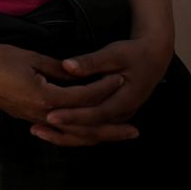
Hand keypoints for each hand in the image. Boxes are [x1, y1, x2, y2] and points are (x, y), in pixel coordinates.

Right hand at [0, 43, 128, 128]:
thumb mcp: (32, 58)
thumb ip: (59, 69)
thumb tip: (81, 74)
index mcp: (44, 97)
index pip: (83, 97)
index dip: (104, 88)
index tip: (121, 80)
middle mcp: (41, 114)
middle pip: (83, 126)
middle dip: (110, 129)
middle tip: (135, 131)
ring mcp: (33, 118)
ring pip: (71, 134)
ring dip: (95, 136)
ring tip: (115, 136)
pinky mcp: (26, 117)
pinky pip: (57, 131)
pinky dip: (74, 134)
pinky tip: (84, 134)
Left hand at [33, 38, 172, 145]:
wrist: (154, 58)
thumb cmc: (133, 53)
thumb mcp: (114, 53)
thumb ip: (91, 62)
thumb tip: (67, 65)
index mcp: (125, 99)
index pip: (95, 114)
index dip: (72, 116)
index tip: (50, 115)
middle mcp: (122, 113)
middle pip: (90, 130)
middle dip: (62, 131)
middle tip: (36, 129)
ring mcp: (118, 117)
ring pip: (89, 134)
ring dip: (64, 135)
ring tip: (38, 132)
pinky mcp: (112, 117)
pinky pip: (91, 130)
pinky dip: (72, 132)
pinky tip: (51, 129)